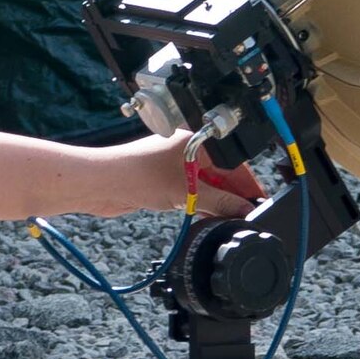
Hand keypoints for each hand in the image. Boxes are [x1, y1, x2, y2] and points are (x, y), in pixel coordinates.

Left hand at [94, 132, 263, 218]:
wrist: (101, 183)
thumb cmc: (135, 174)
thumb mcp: (186, 191)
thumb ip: (219, 202)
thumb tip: (243, 210)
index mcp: (197, 140)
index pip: (233, 162)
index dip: (247, 184)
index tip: (258, 202)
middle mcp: (187, 149)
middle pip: (221, 174)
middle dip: (233, 195)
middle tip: (246, 216)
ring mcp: (175, 165)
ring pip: (206, 185)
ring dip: (216, 202)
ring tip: (229, 219)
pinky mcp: (164, 181)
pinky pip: (192, 193)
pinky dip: (201, 204)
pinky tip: (208, 217)